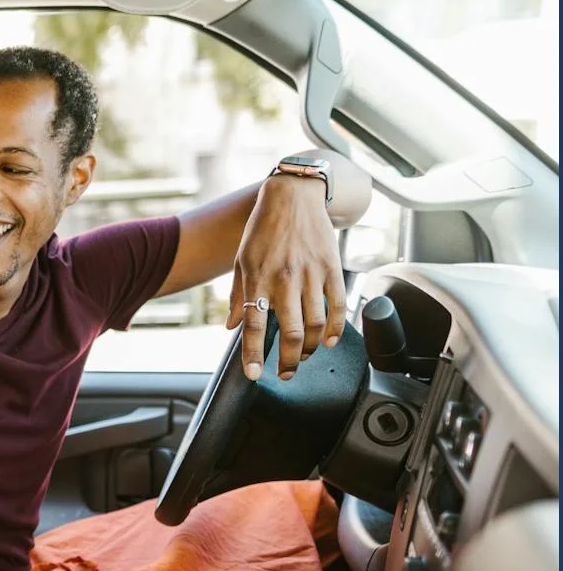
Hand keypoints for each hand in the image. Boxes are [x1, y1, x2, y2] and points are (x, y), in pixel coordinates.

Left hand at [228, 174, 345, 382]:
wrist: (293, 196)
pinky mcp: (331, 267)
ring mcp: (311, 274)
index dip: (253, 353)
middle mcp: (284, 279)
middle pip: (291, 332)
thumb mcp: (241, 260)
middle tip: (286, 373)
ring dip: (311, 348)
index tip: (254, 374)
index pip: (253, 325)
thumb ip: (237, 295)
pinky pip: (338, 305)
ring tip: (304, 356)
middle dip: (289, 360)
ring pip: (316, 324)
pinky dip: (336, 327)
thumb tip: (231, 327)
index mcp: (257, 278)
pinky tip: (330, 340)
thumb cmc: (263, 229)